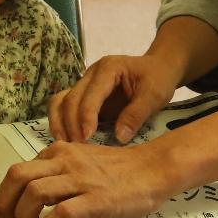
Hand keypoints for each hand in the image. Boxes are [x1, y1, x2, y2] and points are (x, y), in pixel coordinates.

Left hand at [0, 138, 181, 217]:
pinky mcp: (95, 199)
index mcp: (58, 152)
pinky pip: (61, 213)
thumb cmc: (119, 169)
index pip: (18, 170)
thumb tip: (32, 196)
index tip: (0, 215)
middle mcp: (64, 161)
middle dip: (3, 203)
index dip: (3, 195)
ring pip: (34, 193)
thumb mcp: (81, 161)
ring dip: (24, 217)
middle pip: (17, 176)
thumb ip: (58, 173)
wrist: (154, 168)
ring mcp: (80, 179)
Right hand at [48, 51, 182, 143]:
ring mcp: (85, 84)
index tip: (87, 137)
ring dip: (59, 122)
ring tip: (65, 143)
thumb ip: (136, 114)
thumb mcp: (154, 95)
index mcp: (108, 69)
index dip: (86, 116)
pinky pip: (65, 107)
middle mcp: (91, 74)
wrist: (158, 68)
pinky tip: (66, 138)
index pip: (90, 94)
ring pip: (60, 101)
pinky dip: (61, 122)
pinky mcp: (85, 96)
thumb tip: (119, 138)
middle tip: (78, 148)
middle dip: (71, 124)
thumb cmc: (158, 78)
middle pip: (70, 98)